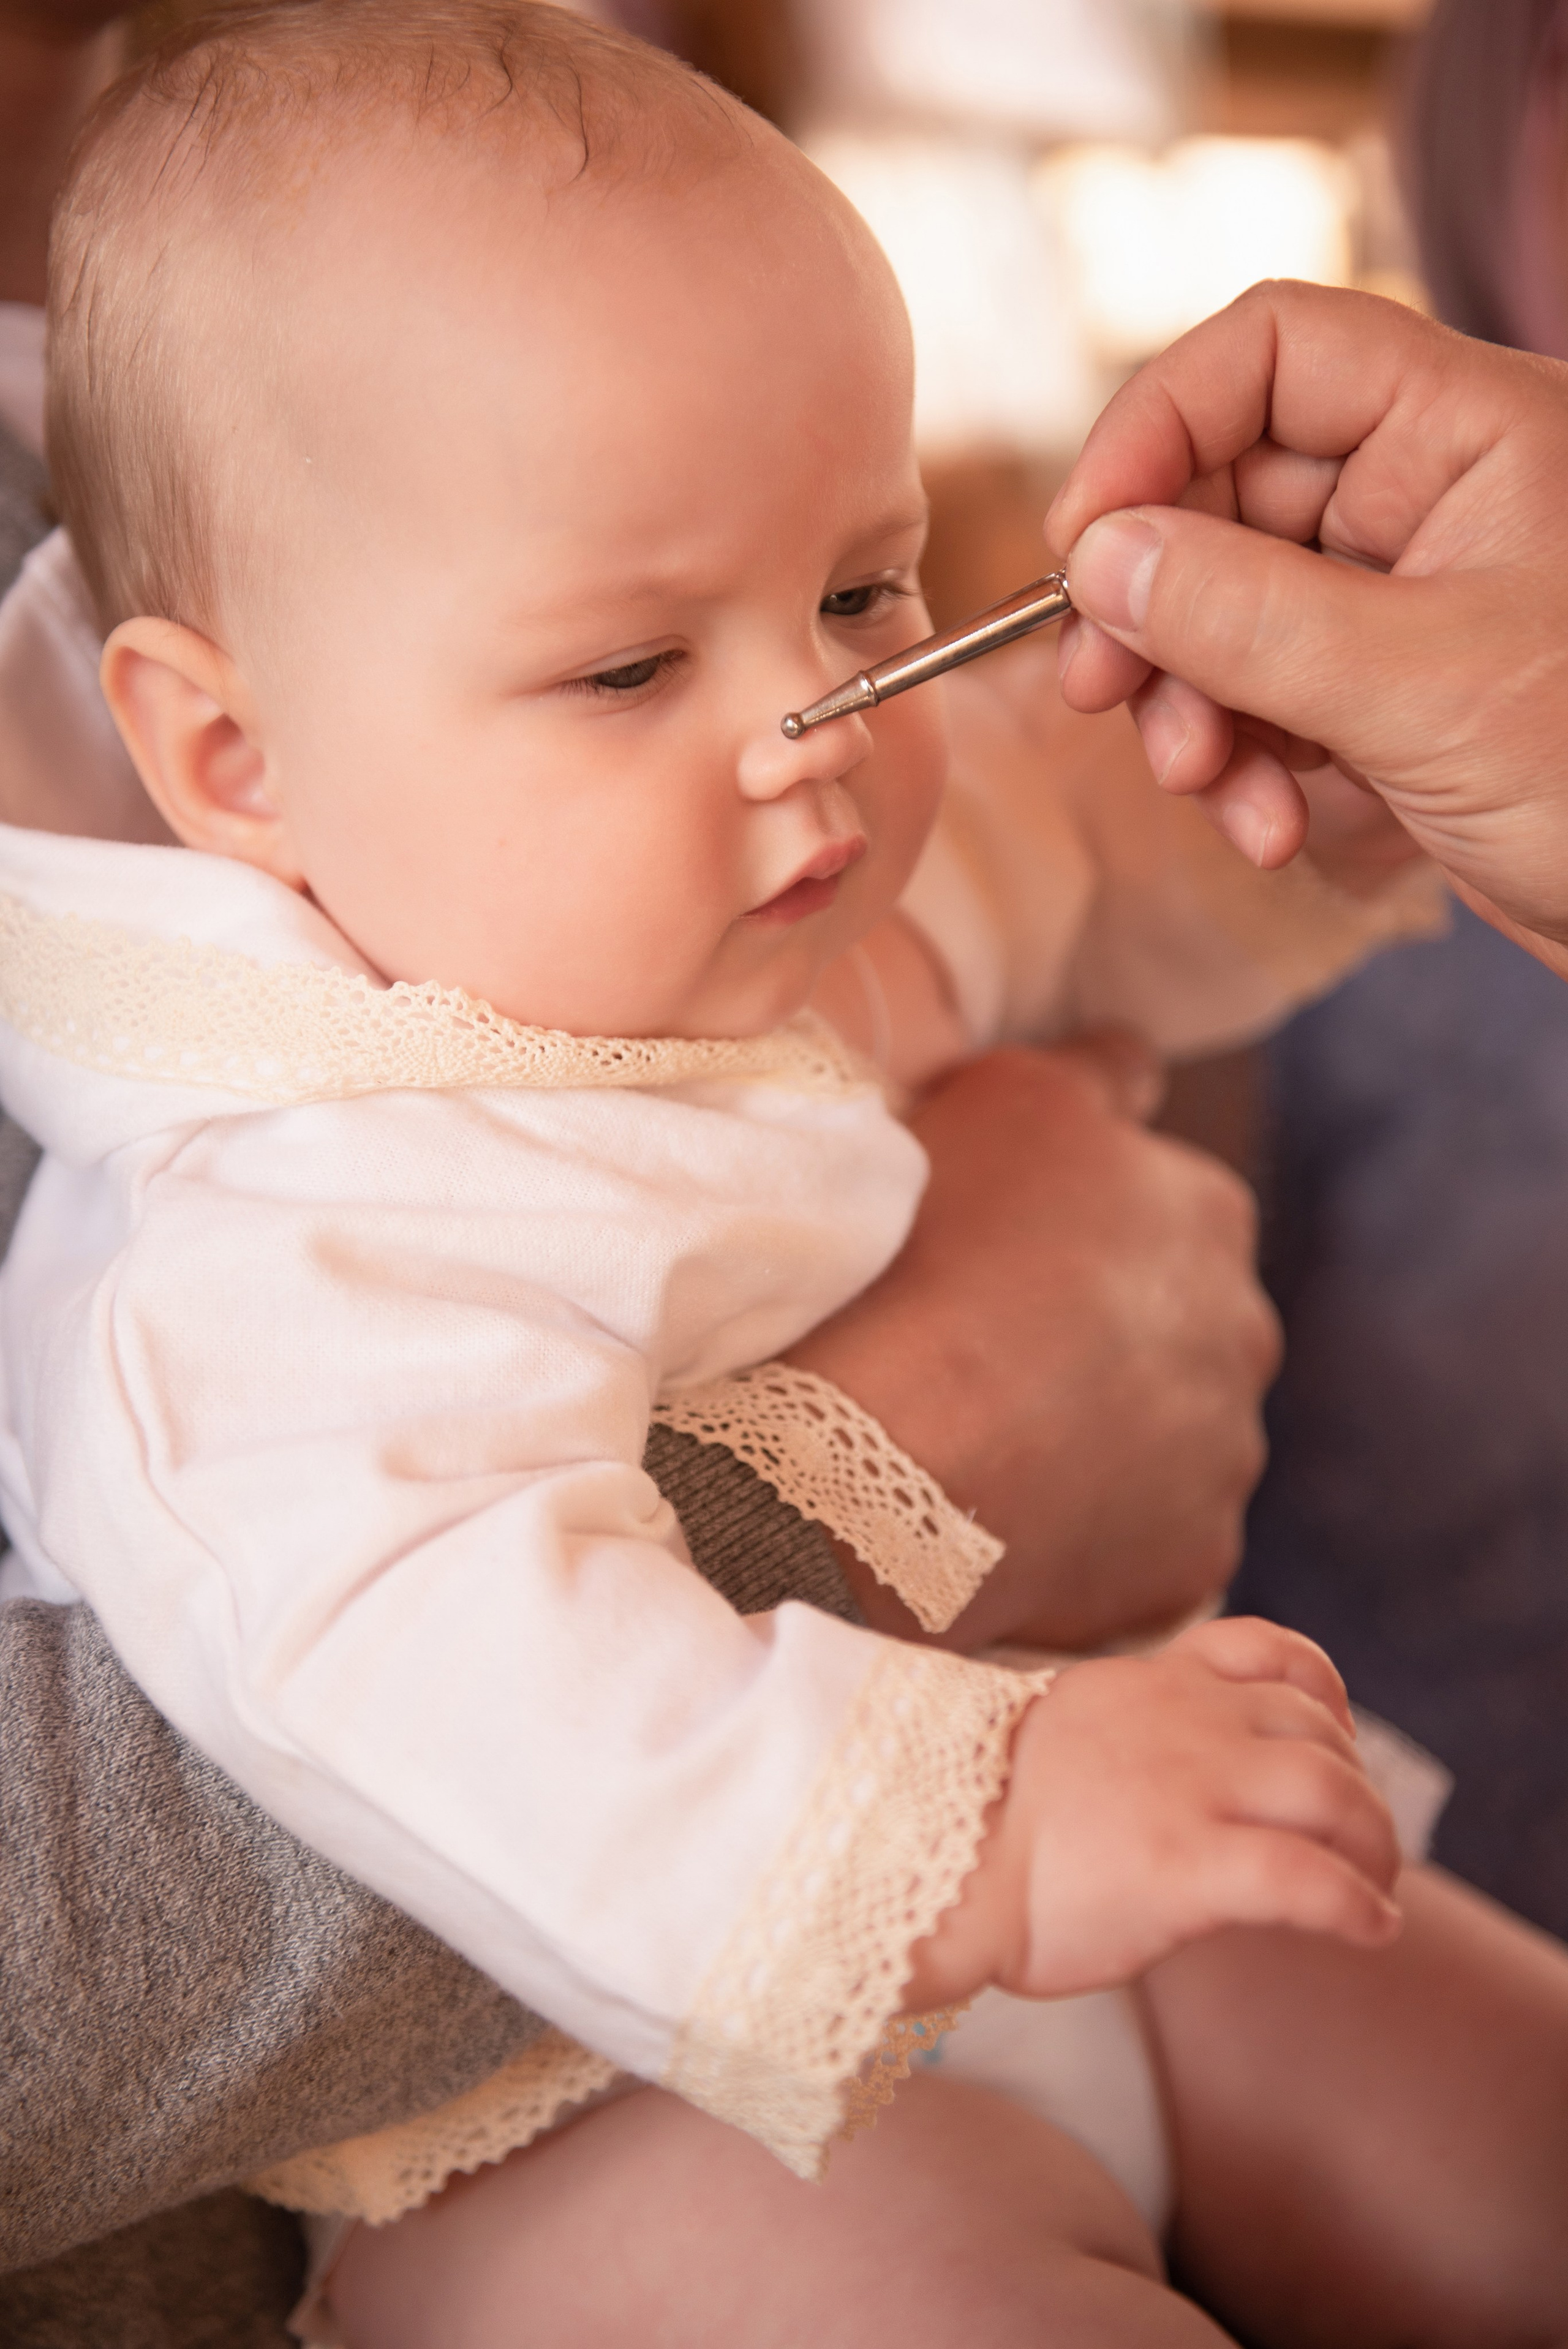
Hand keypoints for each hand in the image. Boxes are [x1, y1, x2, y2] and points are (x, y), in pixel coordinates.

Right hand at [786, 1041, 1280, 1651]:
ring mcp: (1224, 1460)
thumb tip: (1136, 1064)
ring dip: (1102, 1435)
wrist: (898, 1452)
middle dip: (1106, 1333)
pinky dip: (1092, 1529)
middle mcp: (1245, 1335)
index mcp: (1212, 1215)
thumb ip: (1095, 1071)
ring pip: (1164, 1437)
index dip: (1075, 1223)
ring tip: (993, 1439)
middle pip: (1174, 1325)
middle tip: (991, 1348)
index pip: (1161, 1202)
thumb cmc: (938, 1253)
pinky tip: (1013, 1514)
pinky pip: (1144, 1539)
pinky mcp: (1190, 1562)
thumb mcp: (1008, 1097)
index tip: (1003, 1249)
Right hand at [907, 1618, 1401, 2009]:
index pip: (1268, 1652)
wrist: (920, 1860)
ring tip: (1373, 1884)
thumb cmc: (965, 1824)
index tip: (1330, 1742)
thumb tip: (1143, 1786)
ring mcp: (1188, 1788)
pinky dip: (1357, 1903)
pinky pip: (1308, 1878)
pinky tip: (1370, 1928)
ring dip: (1374, 1841)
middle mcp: (1180, 1722)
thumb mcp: (1054, 1742)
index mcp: (1144, 1685)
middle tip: (1359, 1843)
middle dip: (1357, 1785)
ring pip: (1334, 1790)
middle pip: (1320, 1730)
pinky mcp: (1187, 1865)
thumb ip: (1119, 1742)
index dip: (1323, 1696)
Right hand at [1046, 282, 1567, 972]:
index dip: (1157, 429)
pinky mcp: (1387, 693)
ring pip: (1227, 610)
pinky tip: (1271, 827)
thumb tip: (1098, 558)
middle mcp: (1430, 495)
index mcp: (1469, 430)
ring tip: (1209, 786)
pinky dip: (1244, 764)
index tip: (1084, 544)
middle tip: (1104, 695)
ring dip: (1192, 707)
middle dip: (1159, 607)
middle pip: (1225, 492)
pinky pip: (1264, 697)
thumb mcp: (1417, 690)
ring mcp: (1404, 598)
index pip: (1271, 354)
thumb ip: (1244, 617)